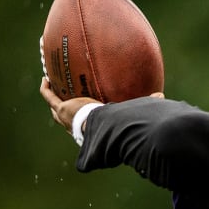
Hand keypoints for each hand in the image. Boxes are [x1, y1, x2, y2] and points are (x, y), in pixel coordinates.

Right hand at [40, 76, 164, 134]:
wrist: (106, 128)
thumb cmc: (119, 126)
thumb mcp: (132, 115)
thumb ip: (145, 104)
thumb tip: (162, 96)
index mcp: (93, 130)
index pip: (86, 127)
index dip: (84, 121)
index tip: (86, 112)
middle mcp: (78, 126)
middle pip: (67, 120)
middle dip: (64, 110)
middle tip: (65, 99)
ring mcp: (68, 118)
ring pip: (55, 106)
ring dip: (53, 95)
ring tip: (51, 84)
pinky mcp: (62, 109)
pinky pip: (49, 96)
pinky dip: (47, 88)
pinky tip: (46, 78)